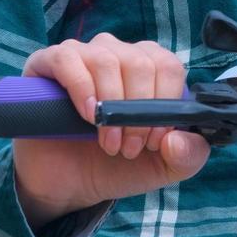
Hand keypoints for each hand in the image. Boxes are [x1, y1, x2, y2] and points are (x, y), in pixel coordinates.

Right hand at [10, 33, 210, 227]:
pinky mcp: (48, 62)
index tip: (154, 141)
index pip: (169, 66)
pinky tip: (87, 116)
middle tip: (128, 148)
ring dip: (110, 107)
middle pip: (140, 63)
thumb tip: (177, 137)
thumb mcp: (164, 166)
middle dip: (137, 113)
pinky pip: (67, 60)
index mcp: (151, 67)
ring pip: (107, 60)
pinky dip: (82, 89)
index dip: (165, 104)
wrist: (69, 183)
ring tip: (108, 143)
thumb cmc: (118, 165)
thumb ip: (188, 156)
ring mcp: (83, 54)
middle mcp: (119, 52)